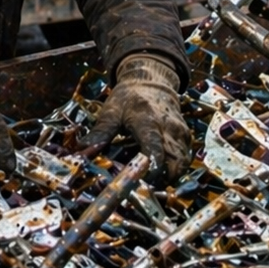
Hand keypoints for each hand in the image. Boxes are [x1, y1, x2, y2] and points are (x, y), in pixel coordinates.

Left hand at [84, 54, 190, 182]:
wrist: (150, 80)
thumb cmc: (128, 98)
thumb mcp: (111, 111)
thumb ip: (100, 132)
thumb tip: (82, 150)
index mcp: (148, 121)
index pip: (154, 149)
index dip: (149, 169)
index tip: (140, 181)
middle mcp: (169, 128)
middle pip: (174, 162)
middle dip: (162, 179)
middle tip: (143, 186)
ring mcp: (180, 133)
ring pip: (182, 163)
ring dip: (169, 176)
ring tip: (150, 181)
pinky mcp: (185, 137)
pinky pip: (185, 159)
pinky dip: (175, 169)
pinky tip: (159, 172)